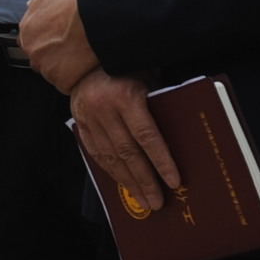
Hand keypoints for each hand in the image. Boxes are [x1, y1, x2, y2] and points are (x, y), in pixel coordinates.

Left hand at [18, 0, 98, 91]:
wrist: (97, 13)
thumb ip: (40, 1)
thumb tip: (31, 5)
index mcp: (27, 27)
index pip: (31, 41)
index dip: (47, 41)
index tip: (61, 41)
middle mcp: (32, 48)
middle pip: (40, 58)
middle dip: (54, 57)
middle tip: (74, 50)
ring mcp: (46, 66)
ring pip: (53, 73)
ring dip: (66, 69)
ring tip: (84, 59)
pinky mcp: (61, 80)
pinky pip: (67, 85)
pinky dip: (76, 80)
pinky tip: (88, 68)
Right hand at [68, 71, 181, 215]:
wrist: (86, 58)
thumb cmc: (127, 67)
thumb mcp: (148, 78)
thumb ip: (158, 105)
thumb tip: (180, 138)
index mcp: (126, 97)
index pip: (147, 136)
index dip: (161, 161)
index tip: (173, 181)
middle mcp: (104, 109)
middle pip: (128, 153)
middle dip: (145, 180)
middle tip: (157, 201)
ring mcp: (89, 118)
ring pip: (110, 157)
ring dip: (128, 181)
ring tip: (143, 199)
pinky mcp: (79, 123)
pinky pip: (95, 152)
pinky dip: (110, 170)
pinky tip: (122, 183)